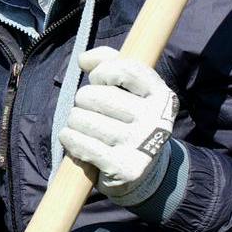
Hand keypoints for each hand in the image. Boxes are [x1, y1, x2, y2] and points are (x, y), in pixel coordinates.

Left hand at [62, 46, 179, 206]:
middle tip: (91, 110)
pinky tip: (74, 140)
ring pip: (82, 118)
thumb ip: (110, 63)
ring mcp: (140, 145)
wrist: (142, 172)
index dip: (103, 71)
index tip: (98, 79)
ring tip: (85, 127)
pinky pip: (79, 143)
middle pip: (96, 95)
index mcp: (162, 96)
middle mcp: (156, 120)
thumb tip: (83, 59)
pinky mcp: (123, 167)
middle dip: (83, 100)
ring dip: (74, 121)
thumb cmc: (129, 121)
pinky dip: (69, 139)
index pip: (125, 69)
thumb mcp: (130, 90)